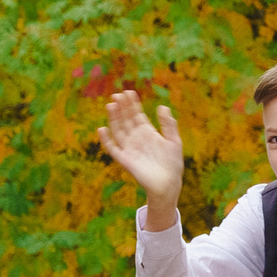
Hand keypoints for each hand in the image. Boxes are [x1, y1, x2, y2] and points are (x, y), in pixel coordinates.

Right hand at [95, 90, 183, 226]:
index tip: (129, 92)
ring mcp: (129, 148)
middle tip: (117, 94)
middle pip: (126, 119)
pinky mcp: (124, 159)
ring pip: (118, 130)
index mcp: (148, 133)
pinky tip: (102, 128)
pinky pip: (112, 148)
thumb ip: (168, 124)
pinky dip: (106, 139)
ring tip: (111, 105)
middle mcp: (136, 138)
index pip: (137, 115)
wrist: (168, 184)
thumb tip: (162, 106)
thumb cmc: (173, 164)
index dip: (132, 104)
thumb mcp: (174, 141)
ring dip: (114, 118)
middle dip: (122, 107)